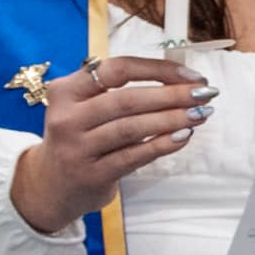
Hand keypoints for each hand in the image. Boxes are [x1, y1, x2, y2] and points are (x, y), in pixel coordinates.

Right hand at [4, 51, 211, 225]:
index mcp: (66, 90)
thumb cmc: (80, 138)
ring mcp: (77, 147)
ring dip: (172, 119)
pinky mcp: (91, 174)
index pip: (117, 69)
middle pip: (127, 99)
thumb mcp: (85, 107)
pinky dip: (162, 144)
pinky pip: (134, 156)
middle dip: (172, 95)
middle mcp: (67, 117)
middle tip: (205, 94)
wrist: (49, 184)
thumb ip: (120, 91)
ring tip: (201, 114)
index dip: (158, 70)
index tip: (191, 75)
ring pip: (132, 128)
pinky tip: (184, 136)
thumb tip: (180, 81)